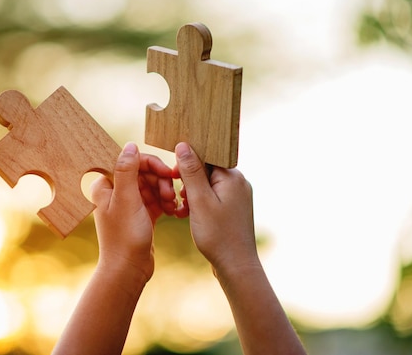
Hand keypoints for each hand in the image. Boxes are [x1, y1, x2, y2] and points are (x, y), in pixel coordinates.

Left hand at [90, 142, 174, 280]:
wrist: (129, 270)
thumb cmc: (125, 237)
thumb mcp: (127, 199)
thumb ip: (127, 170)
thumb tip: (129, 144)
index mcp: (106, 185)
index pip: (132, 162)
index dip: (152, 165)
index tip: (168, 174)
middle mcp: (115, 193)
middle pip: (144, 173)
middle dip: (161, 181)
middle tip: (172, 193)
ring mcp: (128, 205)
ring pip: (152, 186)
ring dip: (165, 192)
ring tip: (173, 205)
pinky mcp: (140, 216)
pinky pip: (155, 200)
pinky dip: (165, 203)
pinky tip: (173, 211)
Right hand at [173, 142, 257, 272]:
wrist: (235, 266)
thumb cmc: (217, 235)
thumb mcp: (199, 200)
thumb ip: (191, 172)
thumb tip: (183, 145)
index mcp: (232, 176)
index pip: (206, 155)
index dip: (187, 163)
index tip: (173, 175)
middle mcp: (238, 182)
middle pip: (206, 169)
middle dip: (188, 181)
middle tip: (177, 196)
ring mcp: (237, 196)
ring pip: (207, 184)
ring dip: (192, 194)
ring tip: (182, 208)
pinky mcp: (233, 208)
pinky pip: (212, 197)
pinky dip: (199, 203)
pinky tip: (187, 215)